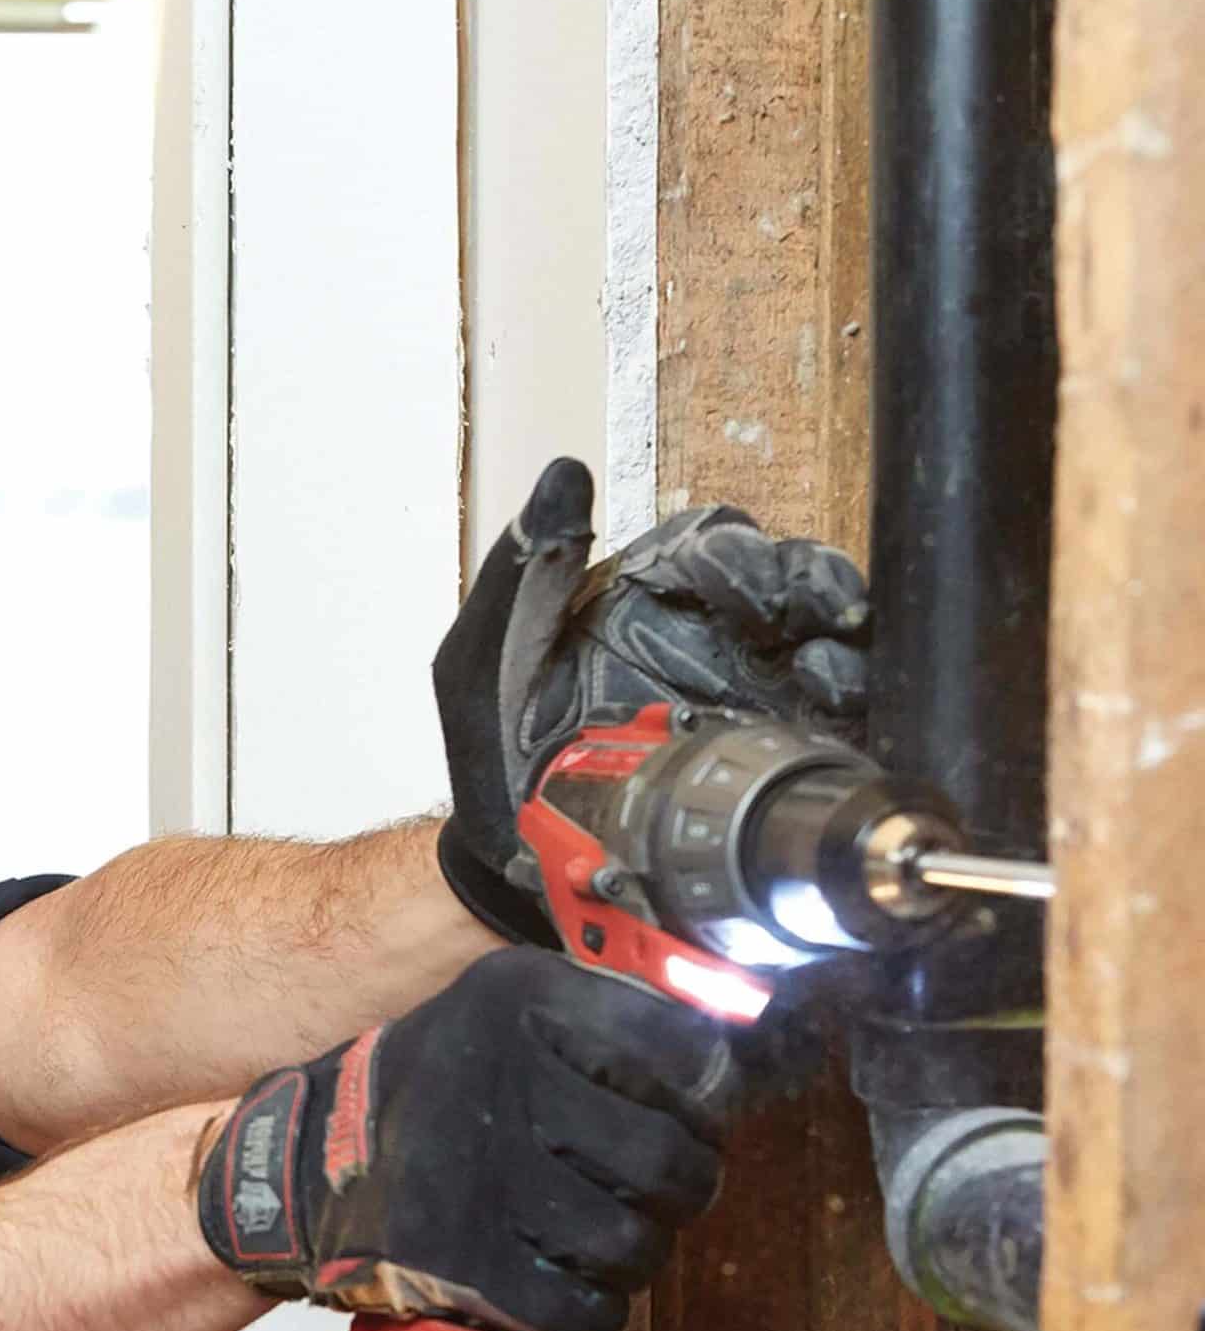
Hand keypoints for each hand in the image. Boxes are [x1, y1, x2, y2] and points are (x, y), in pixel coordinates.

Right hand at [193, 948, 738, 1330]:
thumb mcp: (500, 1014)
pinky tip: (565, 1281)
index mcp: (523, 1003)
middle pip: (671, 1161)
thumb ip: (605, 1018)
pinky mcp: (465, 1261)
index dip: (706, 1097)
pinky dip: (590, 1309)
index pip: (686, 1054)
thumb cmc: (423, 1096)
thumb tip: (735, 1046)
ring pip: (637, 1245)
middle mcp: (506, 1080)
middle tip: (660, 1186)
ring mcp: (484, 1176)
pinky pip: (587, 1310)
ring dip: (634, 1253)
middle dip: (684, 1187)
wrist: (297, 1167)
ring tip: (600, 1232)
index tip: (691, 1112)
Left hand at [432, 457, 872, 941]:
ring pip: (819, 641)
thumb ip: (522, 568)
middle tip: (809, 616)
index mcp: (642, 598)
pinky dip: (851, 707)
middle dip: (813, 589)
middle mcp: (704, 635)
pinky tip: (843, 712)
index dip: (740, 555)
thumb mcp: (480, 656)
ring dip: (840, 645)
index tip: (747, 585)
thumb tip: (561, 475)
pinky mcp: (767, 750)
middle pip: (786, 584)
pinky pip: (829, 717)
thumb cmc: (492, 749)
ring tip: (827, 669)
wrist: (510, 855)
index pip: (714, 546)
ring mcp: (742, 690)